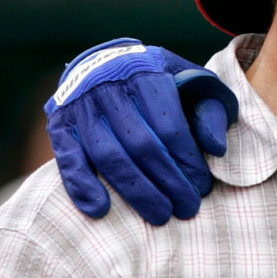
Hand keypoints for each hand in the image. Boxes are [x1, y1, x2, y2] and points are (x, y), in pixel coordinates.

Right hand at [44, 38, 238, 224]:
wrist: (106, 62)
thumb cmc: (162, 80)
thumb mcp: (195, 83)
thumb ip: (211, 111)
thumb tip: (216, 149)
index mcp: (147, 74)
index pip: (170, 127)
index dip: (188, 162)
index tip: (202, 187)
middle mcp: (110, 87)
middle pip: (141, 145)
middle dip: (168, 183)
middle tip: (187, 209)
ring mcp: (81, 106)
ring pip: (109, 156)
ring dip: (136, 192)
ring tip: (160, 215)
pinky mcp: (60, 124)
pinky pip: (69, 160)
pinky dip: (82, 186)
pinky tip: (101, 210)